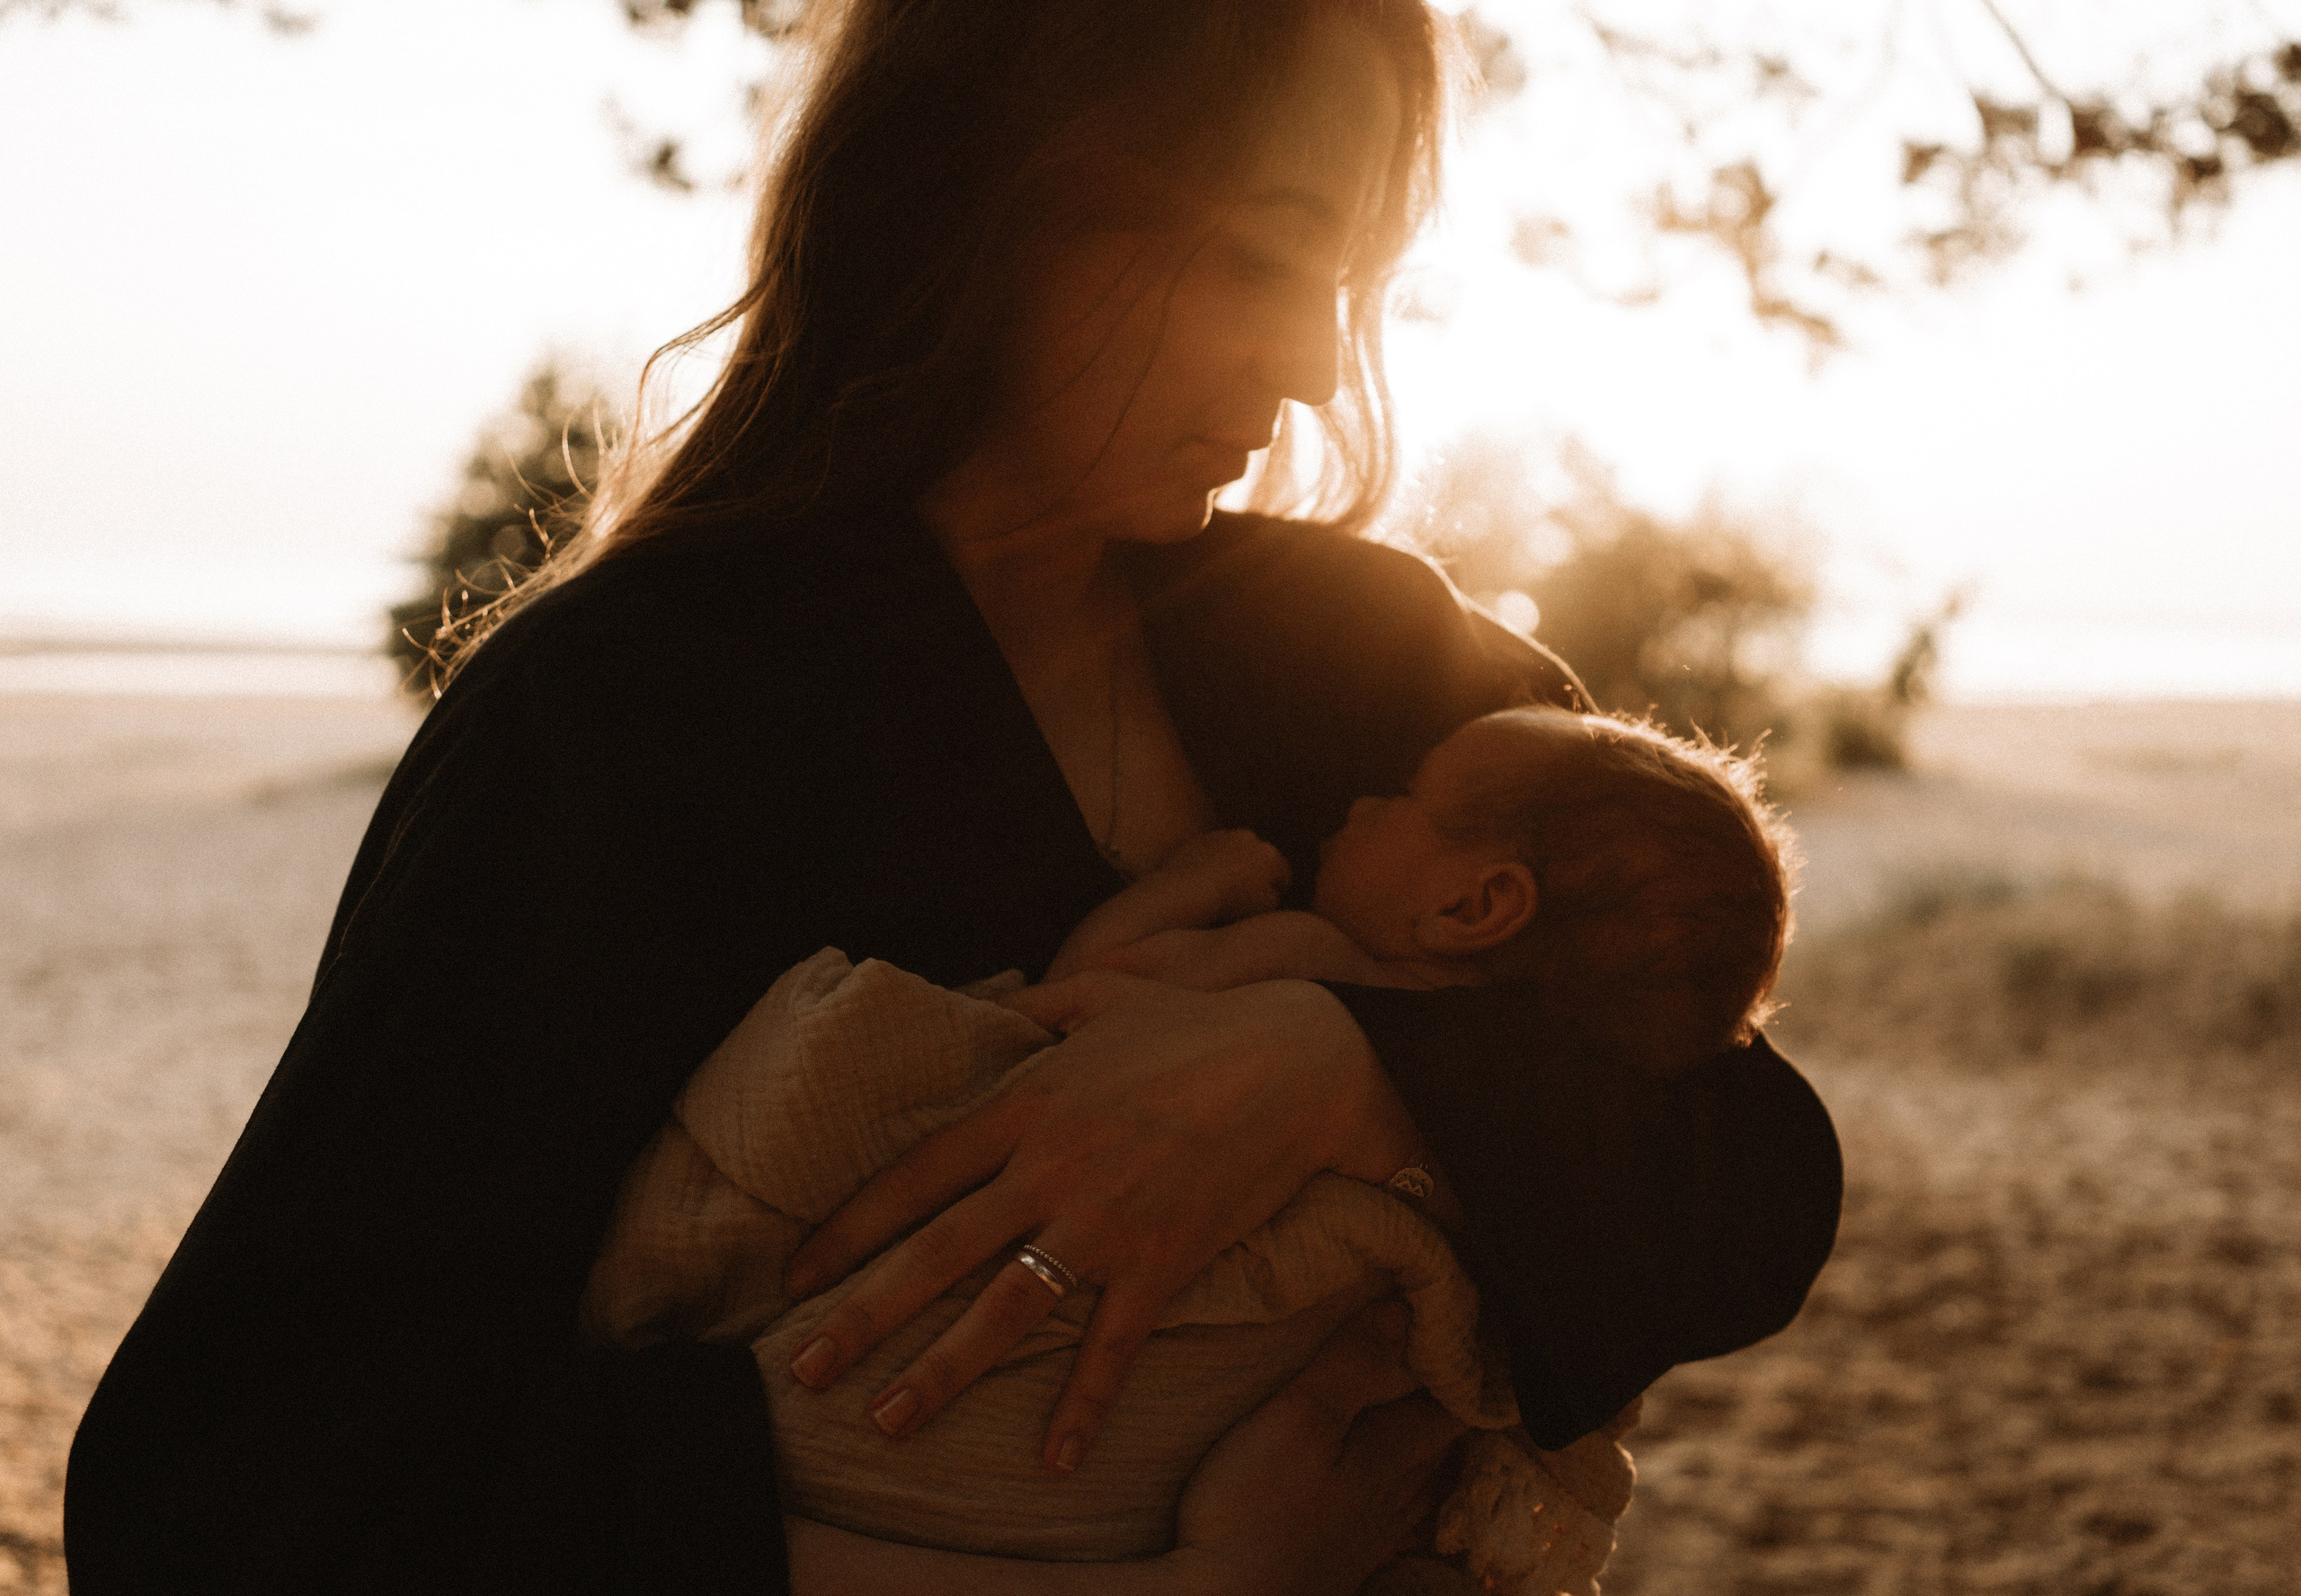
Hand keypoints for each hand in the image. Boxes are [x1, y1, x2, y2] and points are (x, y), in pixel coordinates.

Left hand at [780, 973, 1425, 1469]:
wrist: (1300, 1060)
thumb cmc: (1200, 1023)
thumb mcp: (1104, 994)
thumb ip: (1037, 1004)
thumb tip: (988, 997)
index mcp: (1026, 1105)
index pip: (913, 1176)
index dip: (847, 1228)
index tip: (796, 1275)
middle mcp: (1048, 1170)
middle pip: (935, 1252)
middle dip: (861, 1315)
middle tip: (803, 1370)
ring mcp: (1104, 1223)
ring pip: (1004, 1311)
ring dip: (941, 1372)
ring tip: (887, 1421)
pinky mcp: (1163, 1262)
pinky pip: (1113, 1347)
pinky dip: (1084, 1406)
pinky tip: (1055, 1460)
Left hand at [1154, 828, 1290, 920]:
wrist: (1188, 890)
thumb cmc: (1229, 903)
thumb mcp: (1265, 909)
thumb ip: (1275, 896)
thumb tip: (1272, 888)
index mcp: (1270, 855)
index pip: (1283, 874)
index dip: (1278, 890)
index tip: (1268, 900)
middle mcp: (1250, 838)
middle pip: (1261, 858)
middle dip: (1257, 872)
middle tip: (1246, 893)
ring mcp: (1225, 835)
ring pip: (1237, 851)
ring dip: (1236, 864)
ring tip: (1225, 886)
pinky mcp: (1202, 838)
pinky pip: (1215, 851)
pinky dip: (1215, 861)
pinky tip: (1207, 879)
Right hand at [1170, 1301, 1467, 1595]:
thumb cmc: (1255, 1508)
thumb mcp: (1299, 1418)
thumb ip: (1351, 1363)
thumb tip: (1404, 1308)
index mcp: (1392, 1455)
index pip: (1454, 1407)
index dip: (1470, 1370)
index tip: (1473, 1332)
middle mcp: (1395, 1497)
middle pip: (1443, 1446)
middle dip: (1452, 1404)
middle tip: (1452, 1365)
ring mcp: (1372, 1535)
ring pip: (1423, 1485)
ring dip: (1433, 1450)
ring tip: (1433, 1421)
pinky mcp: (1345, 1561)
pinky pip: (1398, 1520)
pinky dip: (1408, 1495)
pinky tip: (1396, 1498)